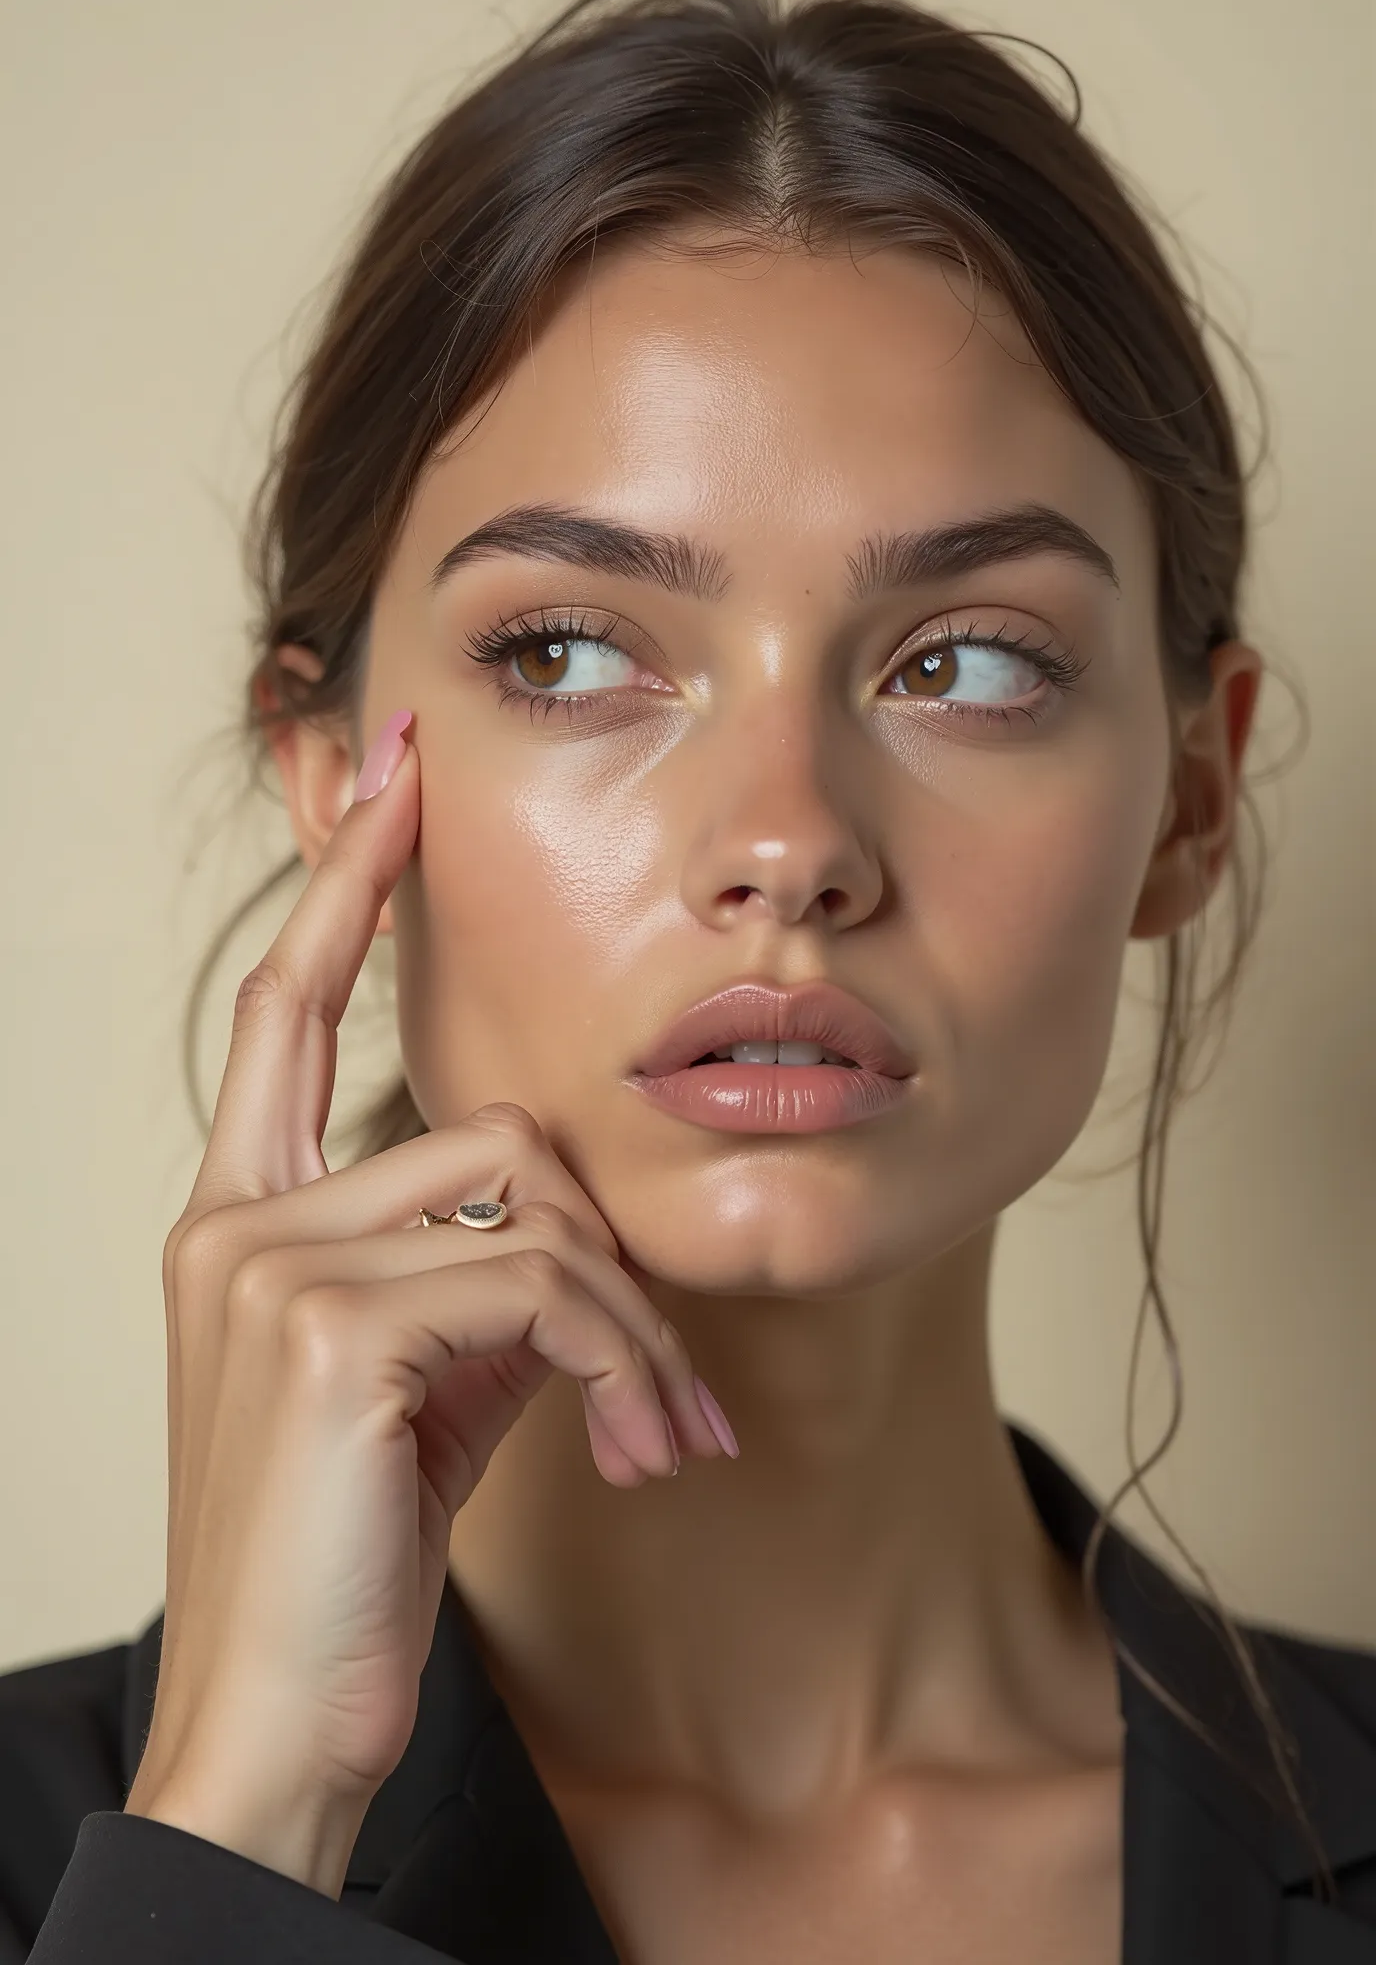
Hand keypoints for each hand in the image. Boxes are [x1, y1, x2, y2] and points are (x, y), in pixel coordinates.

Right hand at [124, 712, 729, 1895]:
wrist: (282, 1721)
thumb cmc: (352, 1547)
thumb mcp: (424, 1380)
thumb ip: (476, 1273)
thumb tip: (575, 1226)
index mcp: (240, 1215)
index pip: (286, 1007)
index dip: (343, 884)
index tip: (392, 773)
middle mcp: (234, 1217)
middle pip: (490, 1126)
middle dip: (605, 1253)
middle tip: (664, 1386)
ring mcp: (266, 1263)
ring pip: (533, 1204)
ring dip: (629, 1328)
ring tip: (661, 1437)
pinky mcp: (324, 1328)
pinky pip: (539, 1284)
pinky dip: (620, 1364)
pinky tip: (635, 1453)